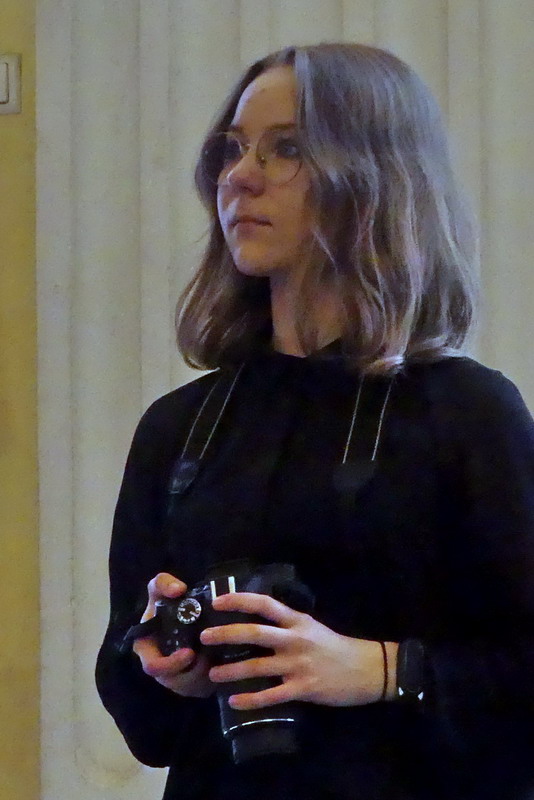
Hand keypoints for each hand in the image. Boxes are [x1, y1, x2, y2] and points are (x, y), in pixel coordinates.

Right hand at [133, 572, 214, 698]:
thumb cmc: (169, 604)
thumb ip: (162, 583)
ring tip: (216, 658)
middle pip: (174, 682)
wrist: (187, 614)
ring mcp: (176, 678)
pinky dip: (213, 678)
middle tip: (208, 658)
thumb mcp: (160, 590)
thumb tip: (177, 589)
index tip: (190, 652)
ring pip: (190, 687)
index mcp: (147, 650)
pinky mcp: (192, 683)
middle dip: (192, 673)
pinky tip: (221, 664)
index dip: (170, 665)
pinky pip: (202, 688)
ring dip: (204, 675)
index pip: (153, 667)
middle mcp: (160, 669)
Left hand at [200, 592, 397, 710]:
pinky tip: (235, 701)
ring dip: (232, 670)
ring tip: (212, 674)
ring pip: (258, 666)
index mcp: (297, 621)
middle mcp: (295, 639)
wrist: (368, 668)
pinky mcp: (304, 688)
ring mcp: (299, 664)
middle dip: (226, 634)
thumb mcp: (312, 627)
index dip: (240, 600)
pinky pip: (272, 695)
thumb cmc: (336, 647)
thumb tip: (258, 619)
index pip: (264, 604)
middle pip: (254, 632)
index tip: (217, 600)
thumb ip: (288, 624)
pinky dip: (251, 699)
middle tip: (204, 637)